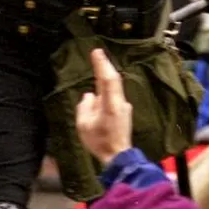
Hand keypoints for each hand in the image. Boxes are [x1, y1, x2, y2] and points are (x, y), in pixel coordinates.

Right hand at [76, 48, 133, 165]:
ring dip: (105, 79)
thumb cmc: (100, 142)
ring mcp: (124, 107)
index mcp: (111, 105)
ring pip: (114, 89)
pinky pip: (114, 97)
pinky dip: (107, 91)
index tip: (97, 52)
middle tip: (97, 53)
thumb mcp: (84, 126)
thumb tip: (89, 96)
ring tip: (98, 69)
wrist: (118, 156)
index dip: (102, 65)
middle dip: (105, 66)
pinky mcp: (124, 112)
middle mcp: (120, 103)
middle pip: (113, 80)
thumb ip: (84, 107)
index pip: (107, 80)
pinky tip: (100, 94)